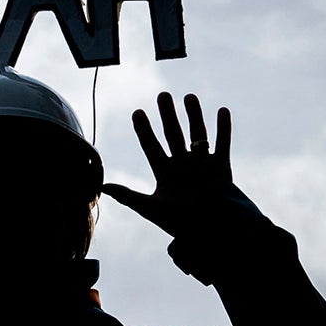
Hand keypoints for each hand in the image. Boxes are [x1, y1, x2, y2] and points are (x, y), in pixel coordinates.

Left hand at [101, 92, 245, 239]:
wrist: (212, 231)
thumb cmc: (180, 223)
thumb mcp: (151, 208)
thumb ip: (128, 195)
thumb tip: (102, 187)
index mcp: (164, 174)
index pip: (151, 146)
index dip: (144, 130)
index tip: (137, 112)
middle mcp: (182, 166)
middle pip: (173, 134)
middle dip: (168, 115)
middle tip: (163, 95)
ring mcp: (202, 165)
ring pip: (197, 134)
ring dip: (194, 115)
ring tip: (189, 96)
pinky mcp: (222, 167)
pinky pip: (223, 143)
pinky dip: (223, 128)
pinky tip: (221, 110)